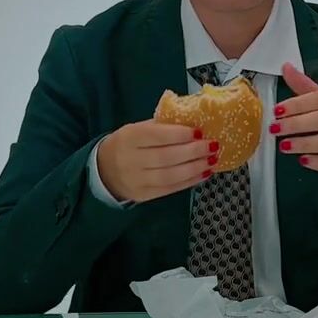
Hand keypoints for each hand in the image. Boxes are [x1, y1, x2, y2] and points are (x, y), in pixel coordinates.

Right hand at [97, 120, 218, 202]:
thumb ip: (162, 126)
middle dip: (193, 152)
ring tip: (212, 160)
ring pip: (170, 176)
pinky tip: (203, 173)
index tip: (200, 131)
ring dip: (195, 169)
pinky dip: (189, 181)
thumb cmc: (129, 144)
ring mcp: (136, 180)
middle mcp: (131, 160)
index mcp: (129, 137)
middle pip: (166, 158)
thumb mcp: (138, 128)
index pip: (156, 136)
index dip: (179, 134)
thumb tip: (195, 122)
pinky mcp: (143, 195)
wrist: (104, 169)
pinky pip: (170, 189)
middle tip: (212, 146)